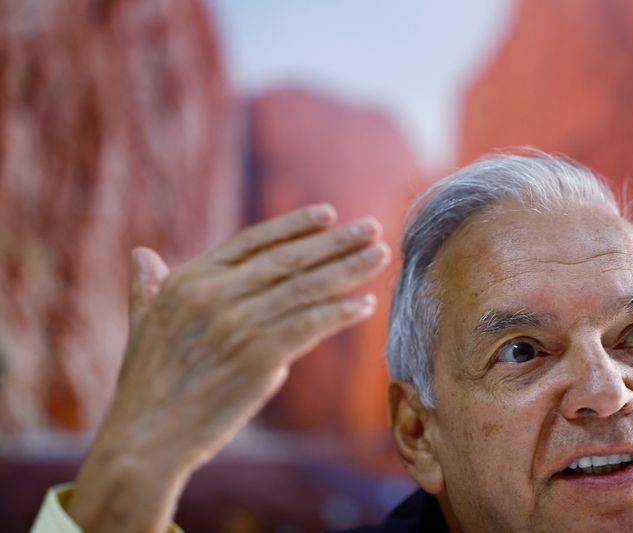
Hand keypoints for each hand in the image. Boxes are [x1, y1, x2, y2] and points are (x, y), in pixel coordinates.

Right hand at [66, 205, 389, 531]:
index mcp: (189, 280)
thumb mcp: (142, 323)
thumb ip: (148, 287)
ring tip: (380, 255)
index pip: (252, 241)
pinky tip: (365, 304)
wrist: (144, 438)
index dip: (294, 226)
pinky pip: (308, 326)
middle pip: (288, 259)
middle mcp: (215, 294)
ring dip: (348, 270)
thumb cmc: (146, 384)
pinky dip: (339, 313)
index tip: (329, 214)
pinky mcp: (258, 357)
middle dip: (335, 242)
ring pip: (305, 288)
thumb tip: (142, 255)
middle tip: (373, 227)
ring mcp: (237, 324)